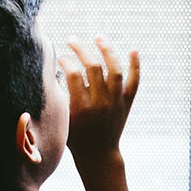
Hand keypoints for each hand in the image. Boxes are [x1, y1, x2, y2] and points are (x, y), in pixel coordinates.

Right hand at [59, 36, 140, 190]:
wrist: (98, 154)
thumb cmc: (75, 137)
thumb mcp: (62, 119)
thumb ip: (59, 97)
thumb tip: (54, 72)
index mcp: (81, 107)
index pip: (73, 73)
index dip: (65, 60)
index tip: (60, 58)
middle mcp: (100, 102)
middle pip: (93, 66)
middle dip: (80, 49)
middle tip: (71, 39)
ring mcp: (116, 101)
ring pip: (115, 69)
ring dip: (107, 50)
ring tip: (98, 37)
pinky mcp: (126, 103)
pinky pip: (134, 81)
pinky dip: (135, 66)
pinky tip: (133, 50)